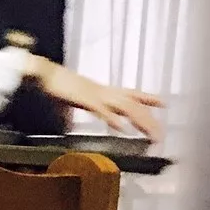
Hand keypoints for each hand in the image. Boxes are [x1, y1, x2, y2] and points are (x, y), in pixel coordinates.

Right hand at [26, 57, 163, 141]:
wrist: (45, 74)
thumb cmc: (56, 87)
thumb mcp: (66, 104)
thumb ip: (69, 116)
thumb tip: (66, 126)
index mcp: (102, 91)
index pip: (131, 94)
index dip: (148, 98)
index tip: (164, 103)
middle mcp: (105, 92)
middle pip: (134, 105)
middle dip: (149, 120)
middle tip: (161, 134)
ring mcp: (97, 95)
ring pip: (125, 108)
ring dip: (140, 122)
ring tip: (151, 134)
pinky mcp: (85, 100)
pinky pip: (103, 111)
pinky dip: (113, 119)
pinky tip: (123, 128)